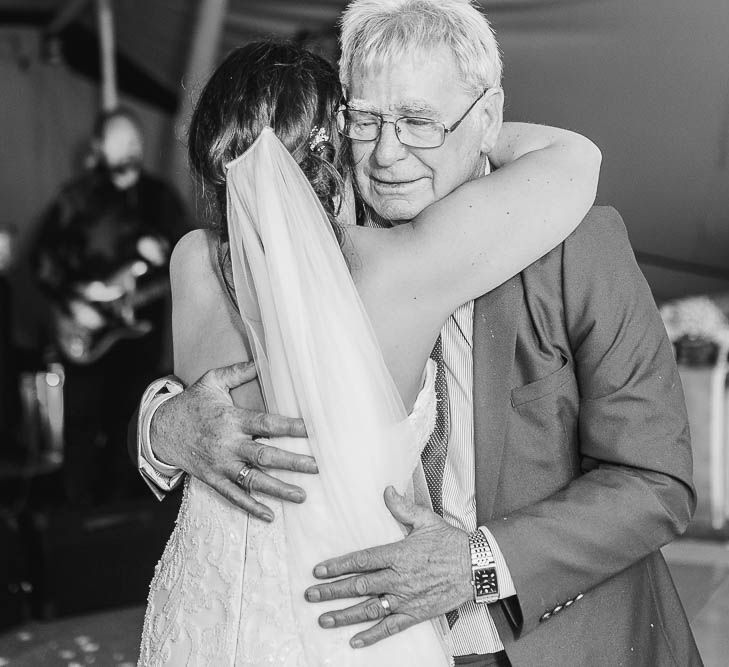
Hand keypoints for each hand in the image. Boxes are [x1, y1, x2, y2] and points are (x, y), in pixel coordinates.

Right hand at [150, 361, 314, 520]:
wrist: (158, 429)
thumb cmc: (191, 403)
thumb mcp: (212, 381)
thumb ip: (238, 371)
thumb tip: (261, 360)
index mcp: (231, 419)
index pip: (266, 424)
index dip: (289, 427)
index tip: (312, 431)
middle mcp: (227, 444)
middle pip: (264, 455)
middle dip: (292, 462)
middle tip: (316, 467)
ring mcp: (220, 464)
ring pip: (253, 480)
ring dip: (278, 488)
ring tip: (302, 495)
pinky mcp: (212, 478)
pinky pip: (233, 496)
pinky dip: (251, 507)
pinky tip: (270, 516)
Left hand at [304, 487, 471, 647]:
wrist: (476, 567)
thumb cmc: (451, 542)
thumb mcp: (426, 520)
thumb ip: (403, 508)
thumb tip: (386, 491)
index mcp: (398, 553)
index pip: (361, 560)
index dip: (338, 565)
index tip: (319, 570)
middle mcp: (398, 578)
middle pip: (358, 586)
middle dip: (332, 591)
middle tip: (310, 595)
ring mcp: (406, 598)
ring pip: (369, 609)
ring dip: (344, 615)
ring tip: (324, 619)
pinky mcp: (416, 614)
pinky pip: (390, 627)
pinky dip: (372, 635)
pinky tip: (355, 641)